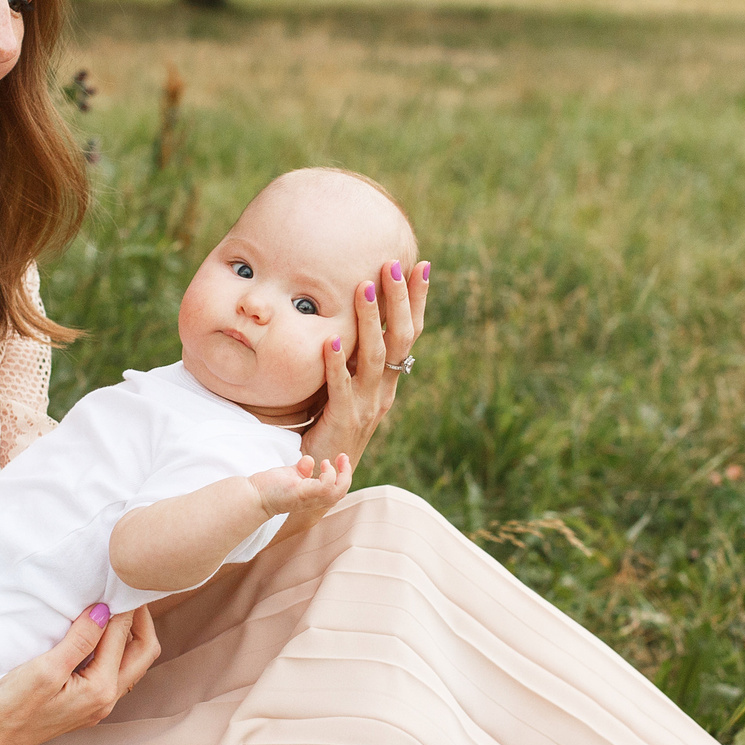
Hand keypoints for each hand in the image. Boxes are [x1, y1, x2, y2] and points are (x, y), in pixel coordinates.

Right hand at [0, 603, 162, 744]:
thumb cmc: (10, 706)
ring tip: (111, 607)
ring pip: (130, 663)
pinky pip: (112, 671)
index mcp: (100, 689)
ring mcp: (96, 704)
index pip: (124, 636)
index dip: (122, 605)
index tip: (115, 581)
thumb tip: (105, 611)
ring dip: (127, 634)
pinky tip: (97, 633)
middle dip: (140, 619)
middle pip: (144, 652)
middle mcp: (106, 700)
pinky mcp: (84, 704)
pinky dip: (113, 648)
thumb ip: (80, 640)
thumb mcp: (45, 669)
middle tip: (124, 592)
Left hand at [252, 452, 351, 517]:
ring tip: (330, 461)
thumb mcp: (291, 475)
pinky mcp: (302, 494)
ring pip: (337, 492)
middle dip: (346, 473)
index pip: (337, 490)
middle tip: (343, 456)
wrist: (254, 496)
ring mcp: (309, 498)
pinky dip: (329, 475)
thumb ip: (302, 470)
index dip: (343, 474)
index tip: (340, 458)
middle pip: (341, 492)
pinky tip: (321, 464)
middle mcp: (314, 500)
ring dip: (341, 475)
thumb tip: (309, 460)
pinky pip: (325, 487)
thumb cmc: (272, 487)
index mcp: (314, 496)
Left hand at [304, 258, 431, 473]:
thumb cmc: (330, 429)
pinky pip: (342, 388)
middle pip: (400, 339)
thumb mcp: (346, 390)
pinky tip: (331, 340)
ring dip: (369, 322)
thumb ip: (351, 362)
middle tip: (393, 265)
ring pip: (374, 358)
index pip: (409, 333)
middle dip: (399, 300)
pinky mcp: (344, 421)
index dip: (416, 300)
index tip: (420, 265)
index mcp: (388, 381)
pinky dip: (337, 363)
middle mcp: (384, 391)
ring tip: (363, 288)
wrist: (324, 480)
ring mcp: (367, 406)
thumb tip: (346, 322)